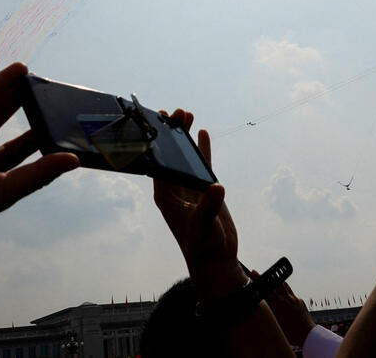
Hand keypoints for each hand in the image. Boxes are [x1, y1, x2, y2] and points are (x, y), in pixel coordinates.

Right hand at [0, 51, 78, 252]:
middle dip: (20, 100)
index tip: (56, 120)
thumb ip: (39, 173)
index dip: (35, 133)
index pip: (16, 148)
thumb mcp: (4, 190)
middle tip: (41, 84)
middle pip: (1, 118)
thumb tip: (74, 160)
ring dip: (3, 83)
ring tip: (24, 68)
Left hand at [152, 109, 245, 299]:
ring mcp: (189, 189)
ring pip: (185, 158)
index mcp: (166, 196)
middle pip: (171, 156)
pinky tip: (202, 134)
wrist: (217, 262)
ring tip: (188, 116)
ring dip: (185, 139)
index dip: (158, 142)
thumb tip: (216, 187)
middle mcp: (174, 190)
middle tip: (177, 112)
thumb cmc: (203, 248)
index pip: (158, 163)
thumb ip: (209, 207)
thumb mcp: (204, 227)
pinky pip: (201, 165)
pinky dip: (201, 150)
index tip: (160, 121)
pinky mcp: (204, 192)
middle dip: (172, 135)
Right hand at [259, 272, 315, 346]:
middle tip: (264, 275)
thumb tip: (265, 304)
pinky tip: (285, 301)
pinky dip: (286, 295)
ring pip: (285, 287)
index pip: (267, 287)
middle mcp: (288, 298)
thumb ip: (271, 310)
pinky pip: (292, 295)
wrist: (308, 334)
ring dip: (279, 284)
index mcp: (279, 303)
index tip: (255, 273)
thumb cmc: (292, 332)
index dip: (260, 279)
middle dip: (269, 278)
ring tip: (274, 283)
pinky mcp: (301, 302)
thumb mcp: (276, 322)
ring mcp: (295, 299)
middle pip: (277, 283)